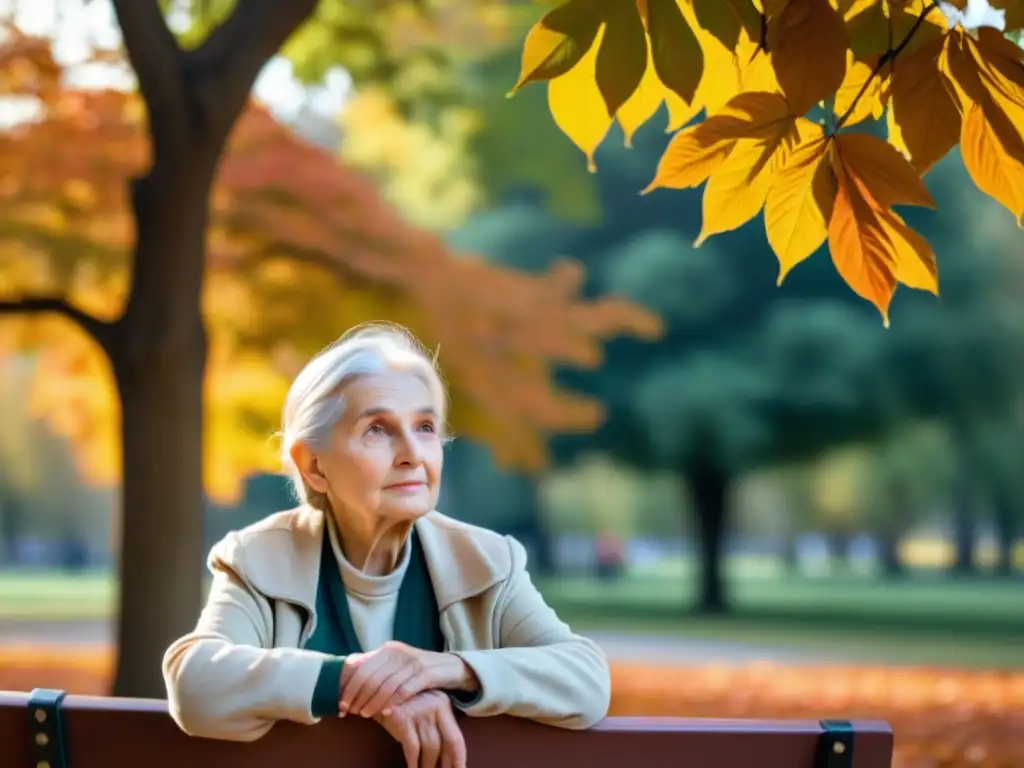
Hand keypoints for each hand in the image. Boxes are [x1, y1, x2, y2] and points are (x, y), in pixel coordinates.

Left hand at [340, 641, 476, 717]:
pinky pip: (405, 690)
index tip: (343, 703)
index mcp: (388, 649)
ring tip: (366, 715)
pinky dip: (394, 702)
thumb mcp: (396, 661)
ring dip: (374, 703)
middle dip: (359, 697)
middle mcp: (399, 653)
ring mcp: (413, 662)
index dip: (351, 687)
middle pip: (373, 678)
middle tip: (353, 712)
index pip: (363, 668)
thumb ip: (375, 662)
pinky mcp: (426, 674)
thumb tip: (349, 664)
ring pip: (387, 686)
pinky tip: (386, 712)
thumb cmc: (417, 668)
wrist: (449, 667)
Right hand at [372, 690, 466, 767]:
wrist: (375, 691)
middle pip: (447, 744)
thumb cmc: (402, 706)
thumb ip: (436, 728)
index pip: (456, 737)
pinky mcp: (402, 718)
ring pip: (430, 748)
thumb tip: (447, 757)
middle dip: (447, 765)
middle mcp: (435, 705)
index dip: (459, 759)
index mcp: (443, 703)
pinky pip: (412, 749)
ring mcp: (419, 711)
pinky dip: (413, 763)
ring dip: (428, 766)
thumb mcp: (423, 711)